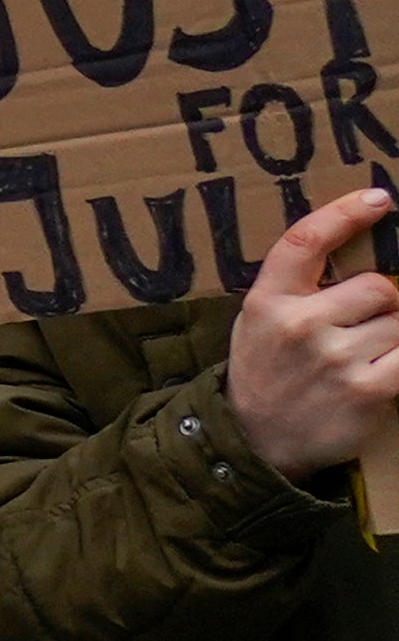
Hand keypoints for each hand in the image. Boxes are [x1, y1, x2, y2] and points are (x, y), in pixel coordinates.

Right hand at [227, 186, 398, 477]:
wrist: (256, 442)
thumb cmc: (265, 373)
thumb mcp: (261, 322)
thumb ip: (300, 289)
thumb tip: (368, 264)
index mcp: (268, 301)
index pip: (306, 241)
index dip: (345, 214)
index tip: (379, 198)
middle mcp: (300, 325)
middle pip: (377, 287)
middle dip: (383, 303)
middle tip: (365, 326)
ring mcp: (336, 358)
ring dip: (395, 335)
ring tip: (369, 355)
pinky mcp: (370, 390)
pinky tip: (387, 367)